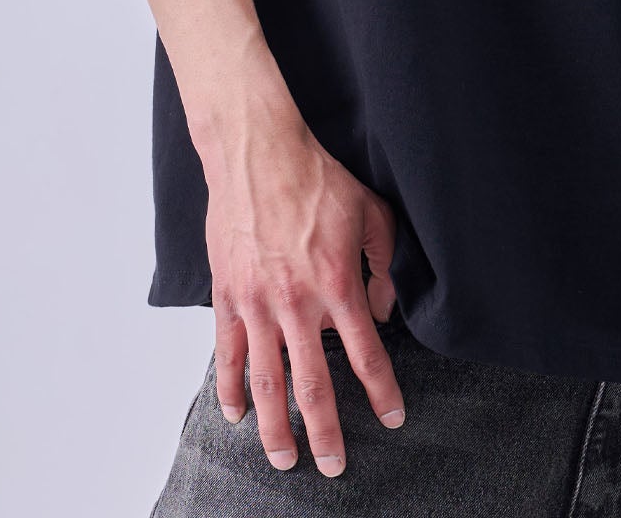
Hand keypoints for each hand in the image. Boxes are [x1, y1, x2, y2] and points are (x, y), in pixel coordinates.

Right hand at [202, 112, 406, 477]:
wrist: (258, 154)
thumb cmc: (317, 179)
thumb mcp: (371, 212)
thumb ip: (384, 264)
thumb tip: (383, 310)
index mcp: (336, 283)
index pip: (365, 354)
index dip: (381, 391)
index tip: (392, 419)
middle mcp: (297, 302)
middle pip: (313, 384)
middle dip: (326, 431)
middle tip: (333, 466)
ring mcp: (258, 303)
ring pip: (267, 380)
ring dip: (275, 426)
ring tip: (284, 458)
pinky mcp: (228, 296)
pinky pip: (229, 353)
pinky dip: (231, 387)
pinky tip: (237, 413)